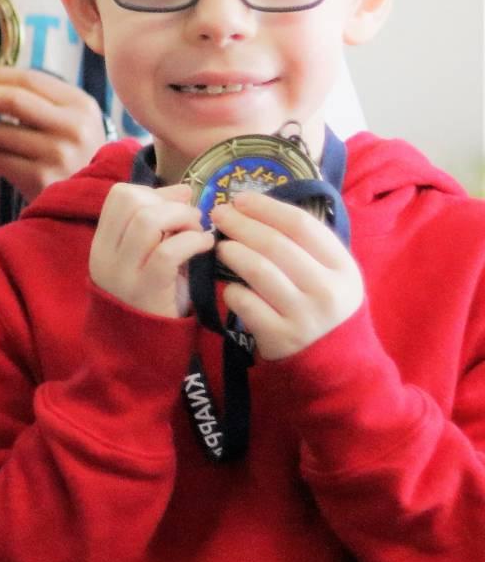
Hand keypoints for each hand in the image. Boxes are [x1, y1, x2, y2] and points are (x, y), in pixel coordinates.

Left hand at [0, 66, 109, 199]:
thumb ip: (38, 98)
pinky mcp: (42, 181)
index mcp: (81, 105)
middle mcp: (74, 128)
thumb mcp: (70, 119)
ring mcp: (59, 155)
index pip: (29, 79)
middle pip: (13, 100)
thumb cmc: (74, 153)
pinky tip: (5, 163)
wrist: (95, 199)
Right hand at [89, 183, 215, 318]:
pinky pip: (168, 251)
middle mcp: (105, 254)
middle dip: (170, 203)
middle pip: (133, 202)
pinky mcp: (147, 289)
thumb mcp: (145, 258)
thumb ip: (158, 225)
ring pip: (147, 221)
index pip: (119, 195)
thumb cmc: (151, 298)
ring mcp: (123, 272)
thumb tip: (184, 189)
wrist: (142, 349)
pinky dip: (192, 241)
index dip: (154, 192)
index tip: (177, 205)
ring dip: (182, 218)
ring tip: (197, 232)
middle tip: (191, 220)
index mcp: (102, 242)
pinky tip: (205, 246)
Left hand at [212, 192, 363, 359]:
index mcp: (343, 267)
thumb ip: (305, 243)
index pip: (301, 225)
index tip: (240, 198)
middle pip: (275, 244)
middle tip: (218, 214)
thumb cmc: (323, 304)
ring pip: (258, 270)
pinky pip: (245, 302)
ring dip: (232, 252)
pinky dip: (232, 289)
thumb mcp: (331, 273)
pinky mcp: (280, 337)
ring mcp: (304, 316)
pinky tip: (230, 286)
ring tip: (221, 246)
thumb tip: (253, 206)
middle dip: (241, 224)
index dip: (266, 207)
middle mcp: (327, 290)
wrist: (335, 362)